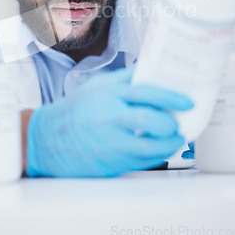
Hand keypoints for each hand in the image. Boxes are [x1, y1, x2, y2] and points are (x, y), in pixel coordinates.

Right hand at [27, 67, 193, 176]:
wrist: (48, 139)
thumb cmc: (75, 110)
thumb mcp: (96, 86)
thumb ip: (123, 79)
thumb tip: (151, 71)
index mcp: (106, 94)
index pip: (143, 92)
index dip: (169, 96)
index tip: (186, 101)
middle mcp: (108, 117)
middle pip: (148, 120)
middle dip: (169, 123)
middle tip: (178, 122)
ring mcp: (108, 142)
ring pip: (148, 146)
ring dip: (168, 143)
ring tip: (175, 138)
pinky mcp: (109, 162)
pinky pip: (141, 162)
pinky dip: (156, 156)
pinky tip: (160, 150)